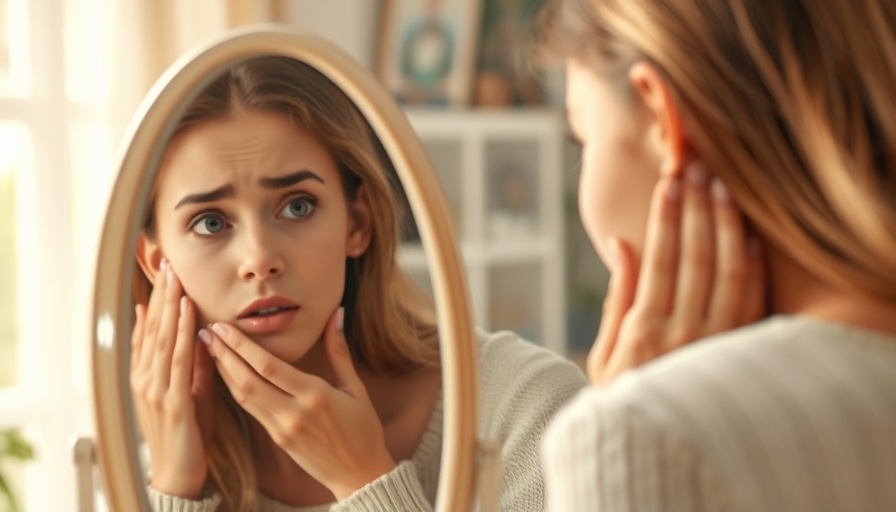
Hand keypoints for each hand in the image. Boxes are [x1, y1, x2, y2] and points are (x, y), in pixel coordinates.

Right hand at [130, 259, 215, 497]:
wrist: (178, 473)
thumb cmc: (188, 432)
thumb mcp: (191, 390)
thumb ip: (192, 362)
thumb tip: (199, 331)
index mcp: (147, 376)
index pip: (150, 331)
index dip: (157, 301)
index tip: (165, 274)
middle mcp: (145, 378)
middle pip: (154, 328)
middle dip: (162, 295)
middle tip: (168, 264)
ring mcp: (155, 389)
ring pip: (163, 338)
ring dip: (171, 306)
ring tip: (176, 278)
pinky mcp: (171, 400)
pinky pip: (178, 359)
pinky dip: (183, 332)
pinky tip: (189, 312)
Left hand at [202, 307, 395, 499]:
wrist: (359, 475)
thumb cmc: (363, 429)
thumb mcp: (356, 388)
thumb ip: (339, 351)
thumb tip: (336, 313)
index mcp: (315, 396)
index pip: (269, 366)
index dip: (242, 345)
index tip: (224, 326)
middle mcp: (294, 413)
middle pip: (248, 380)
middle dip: (224, 354)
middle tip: (206, 331)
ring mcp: (282, 429)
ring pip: (243, 397)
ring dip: (223, 371)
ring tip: (208, 349)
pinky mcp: (277, 439)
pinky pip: (250, 410)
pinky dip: (234, 389)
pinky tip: (225, 374)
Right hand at [587, 161, 765, 384]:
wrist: (658, 451)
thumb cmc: (621, 398)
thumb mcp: (604, 354)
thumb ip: (618, 297)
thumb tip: (624, 243)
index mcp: (645, 331)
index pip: (661, 259)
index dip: (666, 217)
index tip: (669, 181)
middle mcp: (685, 334)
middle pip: (698, 257)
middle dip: (698, 208)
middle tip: (698, 169)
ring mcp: (719, 343)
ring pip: (731, 271)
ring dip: (727, 225)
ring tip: (723, 188)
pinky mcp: (742, 351)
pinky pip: (754, 298)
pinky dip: (753, 262)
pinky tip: (746, 232)